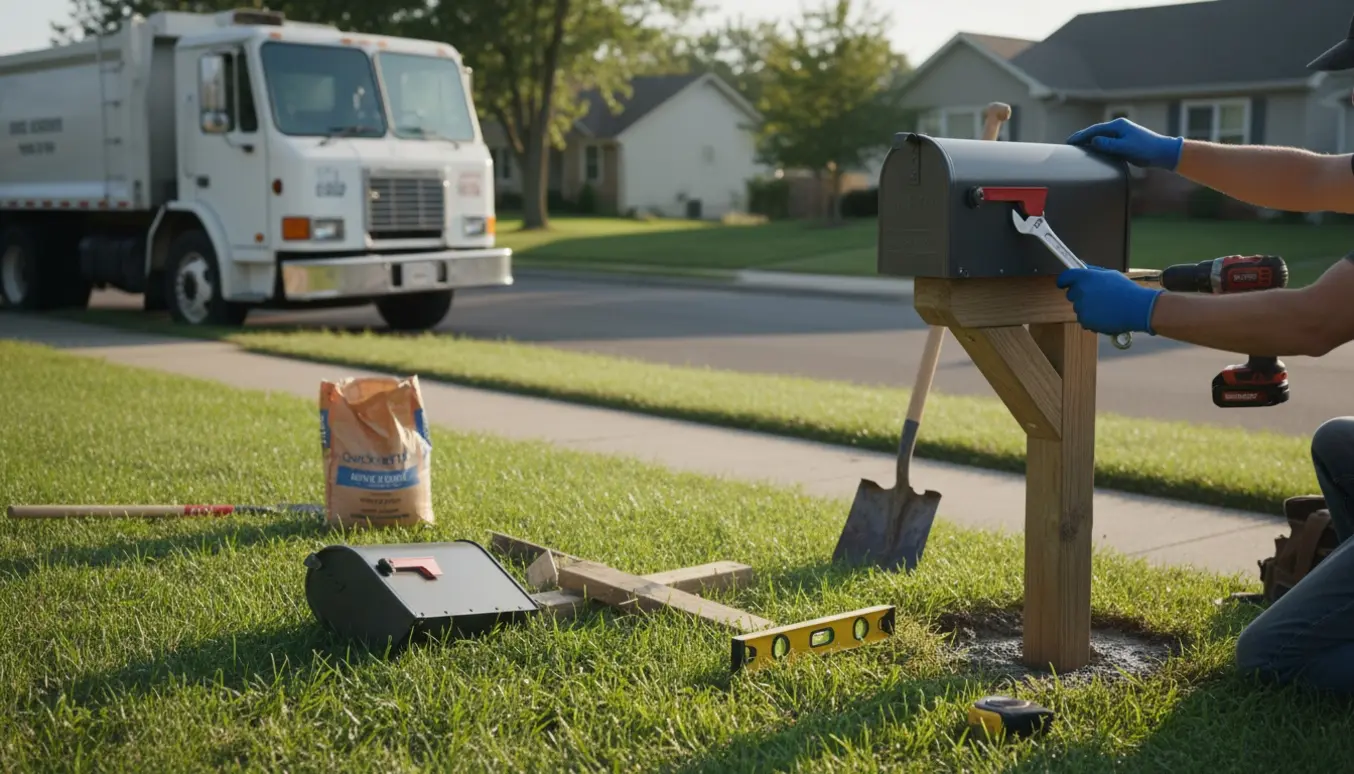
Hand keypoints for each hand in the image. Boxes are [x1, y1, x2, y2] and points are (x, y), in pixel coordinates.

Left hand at [1057, 266, 1163, 335]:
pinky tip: (1105, 316)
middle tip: (1095, 297)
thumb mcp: (1110, 274)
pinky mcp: (1085, 320)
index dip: (1064, 281)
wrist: (1136, 308)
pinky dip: (1091, 319)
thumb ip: (1092, 271)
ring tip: (1105, 307)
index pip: (1065, 277)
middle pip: (1070, 294)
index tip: (1063, 283)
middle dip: (1079, 295)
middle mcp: (1081, 291)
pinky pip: (1083, 319)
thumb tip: (1081, 266)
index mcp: (1086, 277)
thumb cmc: (1126, 290)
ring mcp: (1082, 306)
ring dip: (1087, 308)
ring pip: (1078, 308)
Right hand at [1066, 118, 1183, 169]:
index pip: (1094, 130)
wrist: (1162, 152)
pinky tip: (1093, 151)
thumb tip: (1093, 141)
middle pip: (1096, 132)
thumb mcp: (1125, 147)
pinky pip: (1106, 142)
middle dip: (1082, 137)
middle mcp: (1118, 128)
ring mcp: (1121, 134)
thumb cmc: (1145, 148)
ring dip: (1089, 141)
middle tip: (1069, 144)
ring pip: (1101, 137)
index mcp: (1118, 125)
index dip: (1081, 135)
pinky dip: (1097, 145)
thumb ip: (1108, 144)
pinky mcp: (1124, 142)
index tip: (1069, 141)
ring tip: (1077, 147)